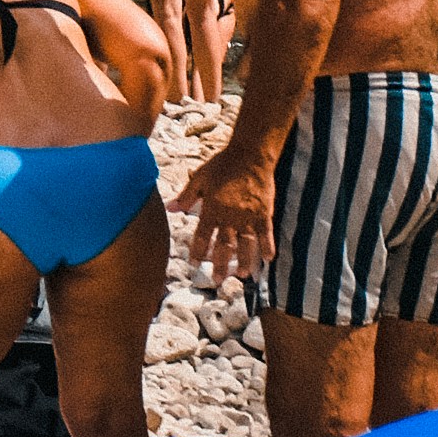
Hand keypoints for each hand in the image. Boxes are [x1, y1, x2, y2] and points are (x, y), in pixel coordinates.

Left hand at [175, 145, 277, 292]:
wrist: (250, 156)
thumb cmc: (222, 165)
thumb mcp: (199, 178)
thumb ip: (186, 196)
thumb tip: (170, 208)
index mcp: (212, 208)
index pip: (203, 235)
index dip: (198, 251)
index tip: (194, 264)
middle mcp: (230, 216)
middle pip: (224, 246)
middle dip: (220, 264)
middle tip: (218, 280)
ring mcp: (249, 216)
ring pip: (246, 244)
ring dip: (244, 261)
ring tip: (242, 275)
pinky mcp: (265, 213)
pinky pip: (266, 235)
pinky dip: (267, 247)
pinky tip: (267, 260)